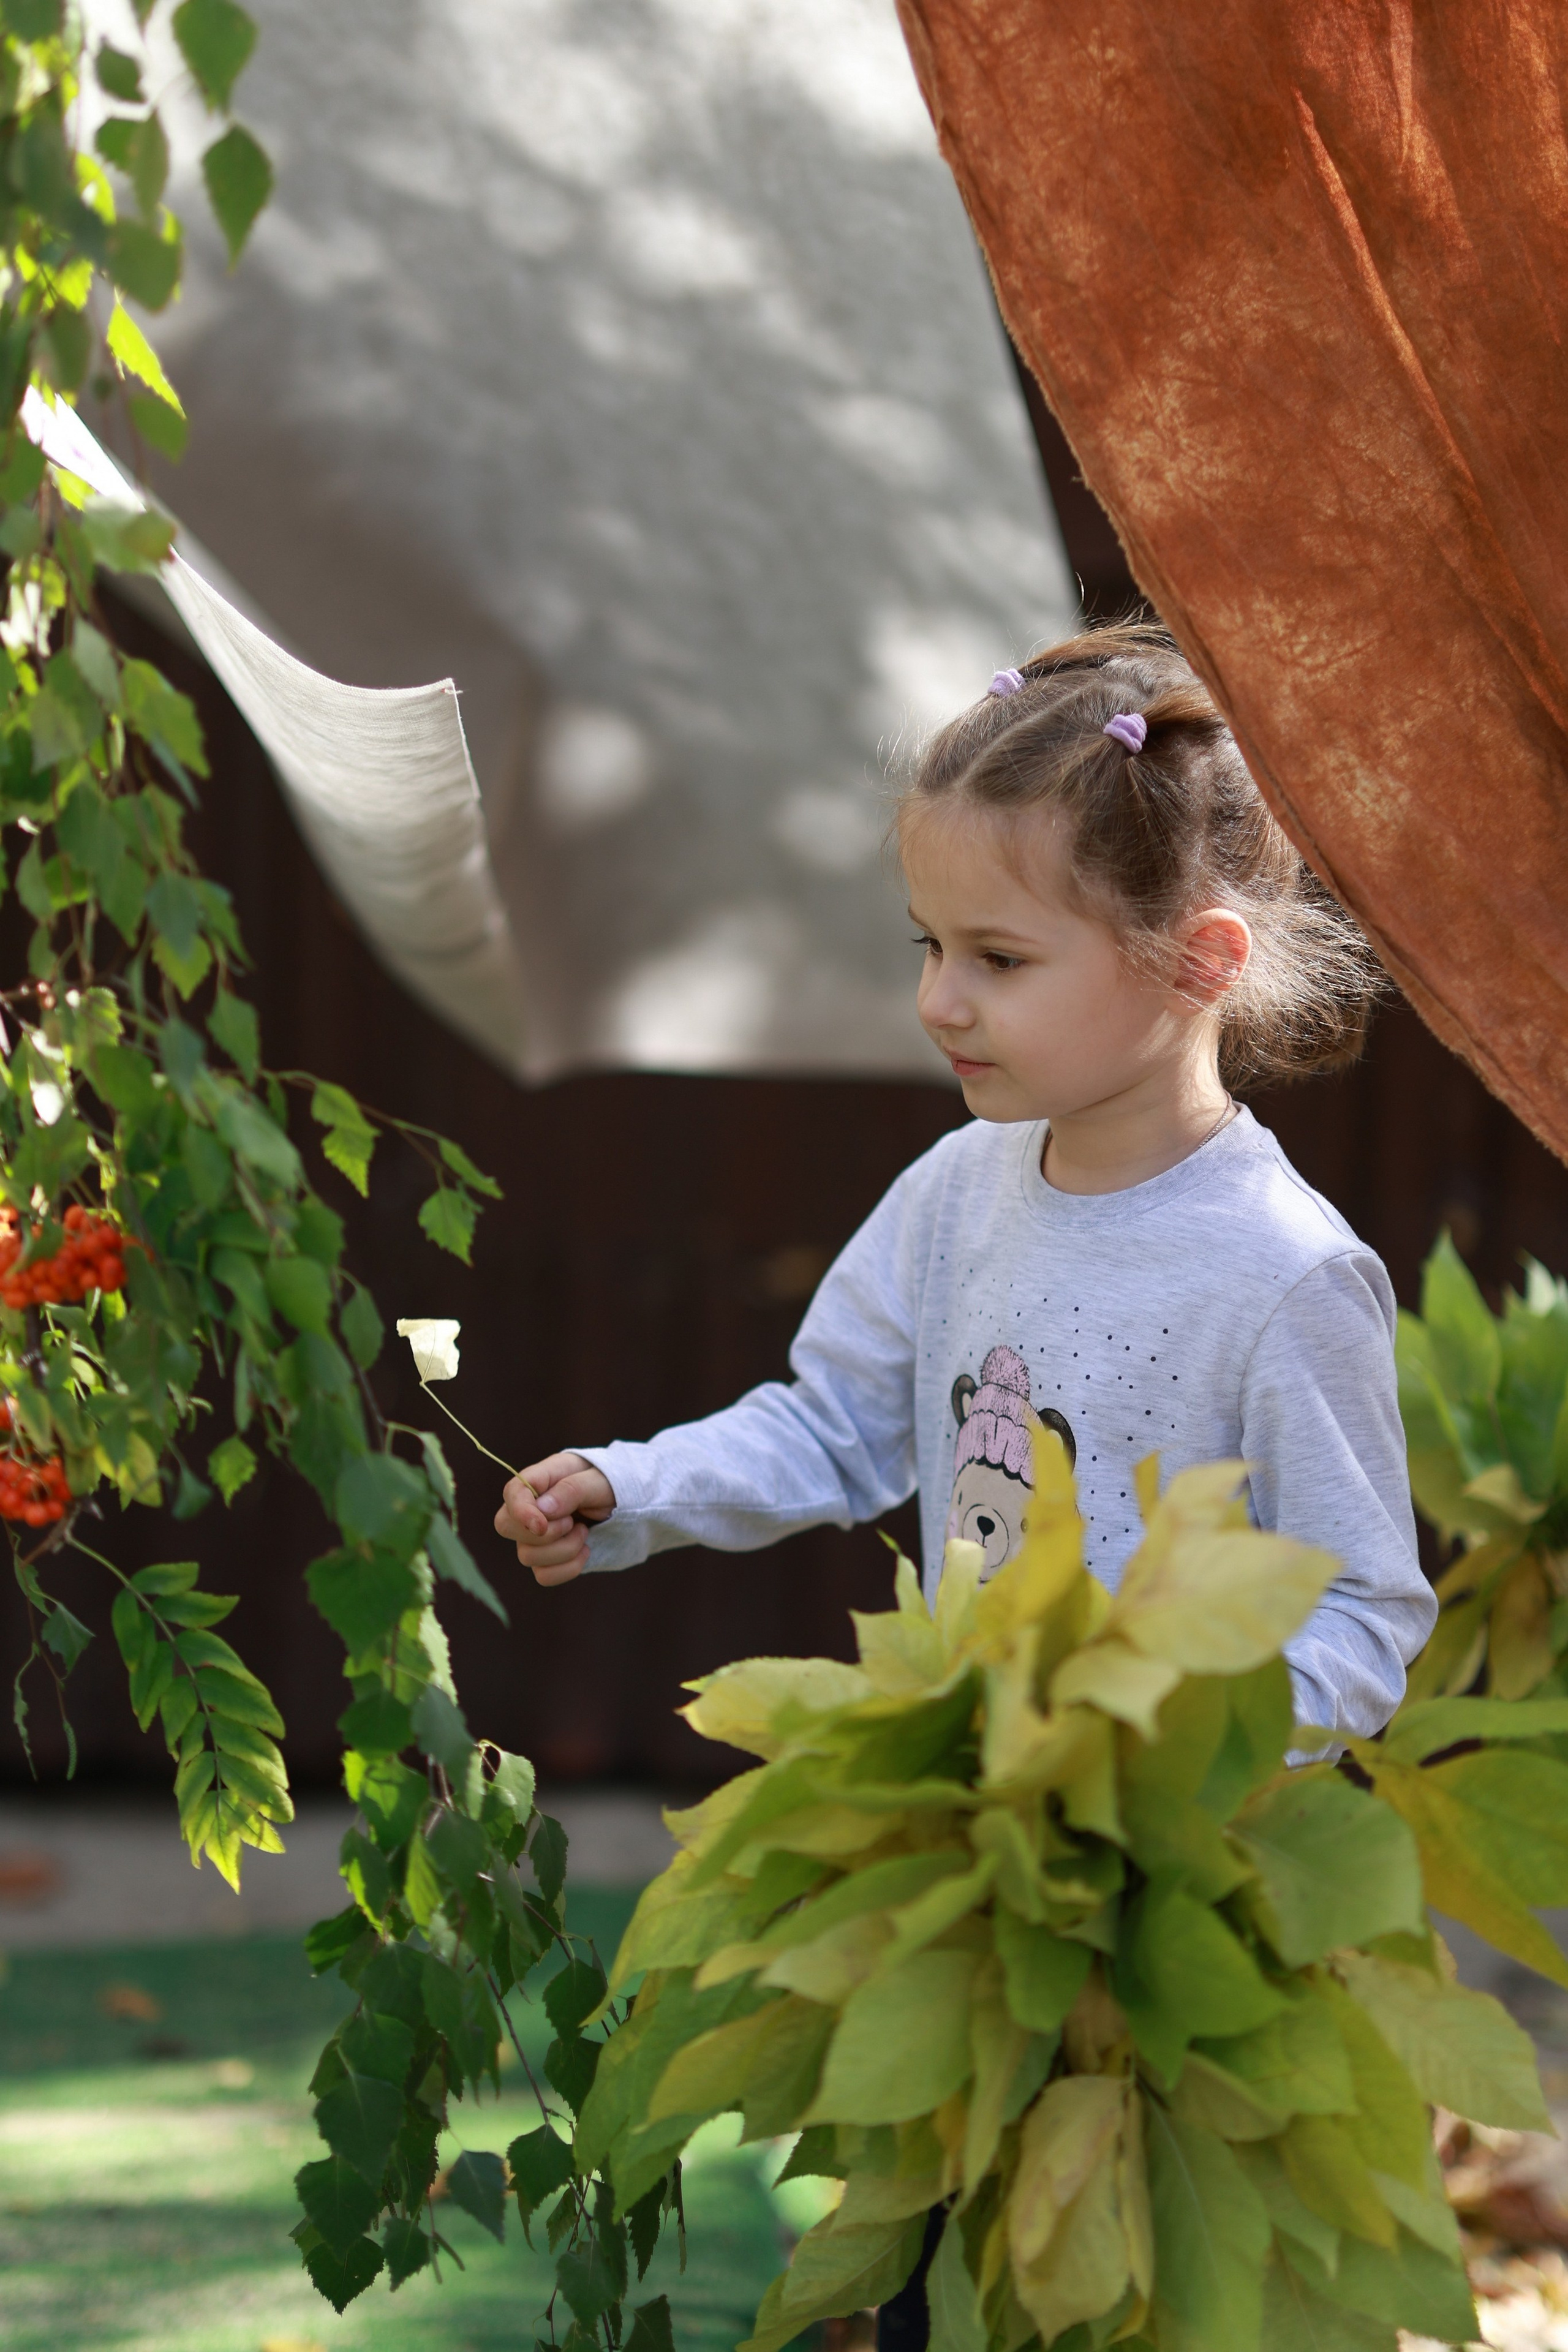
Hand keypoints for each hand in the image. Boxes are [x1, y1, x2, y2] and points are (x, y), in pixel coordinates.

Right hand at [495, 1451, 615, 1585]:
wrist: (627, 1506)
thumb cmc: (611, 1485)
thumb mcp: (599, 1481)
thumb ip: (572, 1490)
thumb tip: (542, 1510)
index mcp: (541, 1478)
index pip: (512, 1494)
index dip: (520, 1512)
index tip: (542, 1526)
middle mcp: (531, 1508)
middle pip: (506, 1527)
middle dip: (544, 1533)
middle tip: (573, 1522)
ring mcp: (535, 1536)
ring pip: (526, 1556)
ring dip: (563, 1549)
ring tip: (584, 1531)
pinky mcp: (546, 1559)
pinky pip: (543, 1575)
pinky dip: (567, 1568)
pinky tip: (585, 1550)